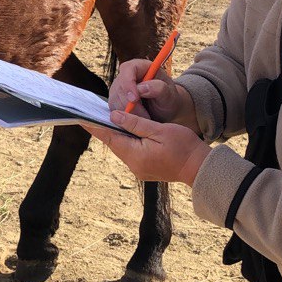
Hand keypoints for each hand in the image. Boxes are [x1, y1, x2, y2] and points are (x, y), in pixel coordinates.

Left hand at [86, 110, 210, 185]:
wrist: (200, 168)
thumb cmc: (183, 147)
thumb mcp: (159, 130)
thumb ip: (135, 123)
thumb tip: (114, 115)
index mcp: (135, 154)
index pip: (109, 137)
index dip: (94, 125)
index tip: (81, 116)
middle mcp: (133, 164)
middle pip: (114, 142)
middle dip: (105, 127)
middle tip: (94, 112)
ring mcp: (139, 169)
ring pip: (122, 147)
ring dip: (117, 134)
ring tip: (109, 118)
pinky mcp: (145, 169)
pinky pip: (131, 152)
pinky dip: (127, 140)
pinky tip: (127, 131)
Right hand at [107, 58, 197, 131]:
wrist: (165, 109)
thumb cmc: (168, 98)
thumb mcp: (169, 93)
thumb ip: (158, 88)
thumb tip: (141, 88)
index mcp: (141, 67)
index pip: (128, 69)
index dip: (128, 83)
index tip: (134, 99)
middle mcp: (127, 75)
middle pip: (119, 86)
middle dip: (130, 104)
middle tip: (145, 115)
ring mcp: (119, 87)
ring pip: (115, 99)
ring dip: (129, 112)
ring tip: (145, 117)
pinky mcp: (115, 100)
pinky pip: (114, 108)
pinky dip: (125, 116)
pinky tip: (137, 118)